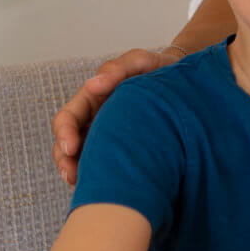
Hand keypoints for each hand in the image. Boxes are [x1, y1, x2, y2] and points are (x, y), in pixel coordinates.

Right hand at [51, 47, 184, 185]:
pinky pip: (103, 166)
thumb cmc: (159, 69)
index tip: (71, 148)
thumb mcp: (141, 61)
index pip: (68, 118)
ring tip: (82, 186)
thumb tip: (94, 84)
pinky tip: (107, 189)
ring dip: (77, 173)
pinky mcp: (121, 150)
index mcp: (92, 99)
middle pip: (67, 144)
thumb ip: (119, 67)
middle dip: (65, 161)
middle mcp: (94, 120)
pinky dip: (99, 177)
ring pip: (81, 159)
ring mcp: (105, 137)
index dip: (64, 133)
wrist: (186, 84)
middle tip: (72, 176)